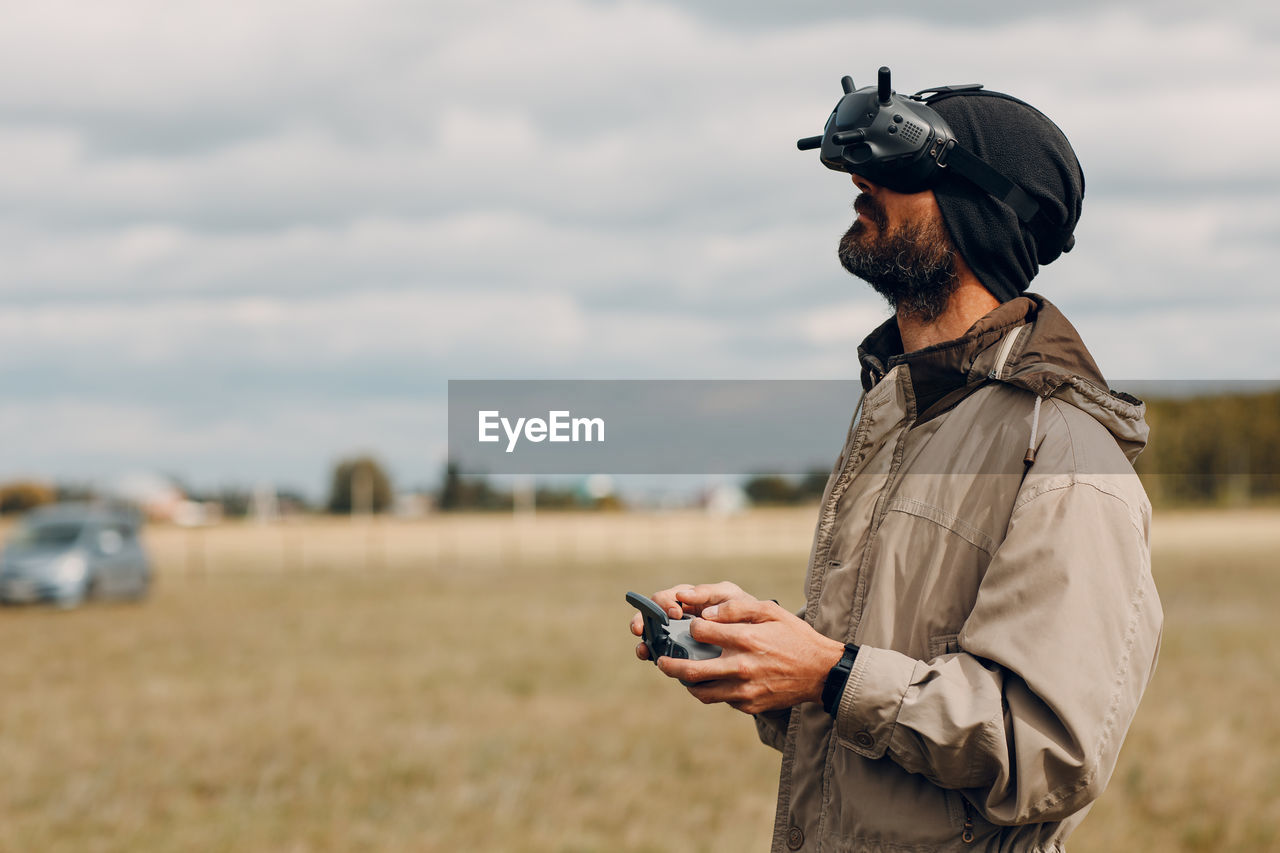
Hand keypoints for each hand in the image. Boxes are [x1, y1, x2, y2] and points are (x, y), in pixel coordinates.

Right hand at [631, 582, 756, 660]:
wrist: (763, 640)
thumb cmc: (746, 612)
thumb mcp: (733, 598)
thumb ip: (711, 594)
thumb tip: (684, 596)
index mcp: (693, 598)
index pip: (670, 596)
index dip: (666, 602)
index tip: (675, 613)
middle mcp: (682, 613)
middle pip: (654, 611)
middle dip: (645, 618)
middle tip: (643, 628)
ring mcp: (679, 631)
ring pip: (653, 630)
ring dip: (644, 637)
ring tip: (643, 647)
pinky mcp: (680, 649)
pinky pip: (661, 649)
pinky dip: (651, 650)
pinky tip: (649, 656)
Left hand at [654, 599, 845, 714]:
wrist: (821, 672)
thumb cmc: (794, 636)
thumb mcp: (770, 612)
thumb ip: (737, 608)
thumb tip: (707, 614)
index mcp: (744, 639)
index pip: (700, 632)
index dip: (691, 627)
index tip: (692, 627)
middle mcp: (740, 667)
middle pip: (690, 670)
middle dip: (669, 664)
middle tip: (660, 660)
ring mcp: (744, 690)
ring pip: (701, 692)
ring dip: (685, 683)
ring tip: (680, 674)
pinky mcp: (749, 705)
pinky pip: (721, 700)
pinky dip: (711, 691)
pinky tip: (710, 681)